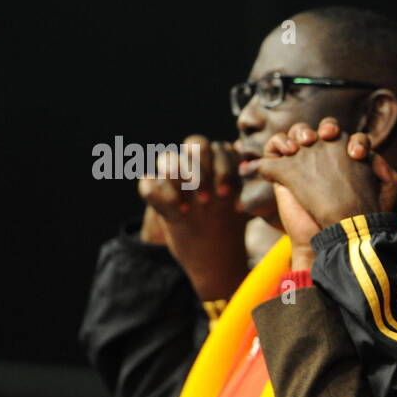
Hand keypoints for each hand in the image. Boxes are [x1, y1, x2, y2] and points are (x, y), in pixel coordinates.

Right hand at [138, 134, 248, 299]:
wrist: (212, 255)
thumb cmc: (229, 227)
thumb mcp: (243, 208)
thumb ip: (247, 188)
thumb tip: (250, 166)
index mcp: (218, 167)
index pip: (219, 148)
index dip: (223, 167)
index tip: (227, 196)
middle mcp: (196, 167)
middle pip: (194, 142)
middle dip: (202, 167)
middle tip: (207, 198)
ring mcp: (174, 180)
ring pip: (167, 157)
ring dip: (177, 176)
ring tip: (187, 206)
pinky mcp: (156, 197)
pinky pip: (146, 184)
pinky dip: (156, 193)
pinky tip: (174, 212)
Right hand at [258, 118, 396, 228]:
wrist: (335, 238)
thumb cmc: (358, 218)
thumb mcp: (383, 195)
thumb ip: (387, 173)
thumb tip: (376, 158)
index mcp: (350, 161)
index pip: (351, 138)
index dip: (355, 140)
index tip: (356, 154)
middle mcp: (327, 159)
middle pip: (324, 129)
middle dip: (327, 127)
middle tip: (326, 137)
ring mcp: (304, 164)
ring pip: (299, 133)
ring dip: (301, 131)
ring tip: (305, 142)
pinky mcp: (282, 173)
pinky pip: (274, 148)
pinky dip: (277, 142)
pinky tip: (288, 151)